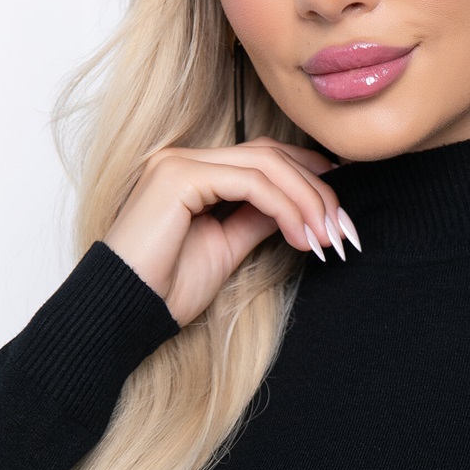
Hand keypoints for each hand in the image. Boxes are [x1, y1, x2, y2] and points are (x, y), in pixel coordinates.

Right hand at [102, 137, 355, 325]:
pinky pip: (251, 183)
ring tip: (329, 238)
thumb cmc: (166, 289)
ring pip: (266, 165)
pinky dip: (286, 208)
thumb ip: (257, 220)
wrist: (126, 313)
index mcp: (192, 172)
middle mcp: (184, 158)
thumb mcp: (226, 249)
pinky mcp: (179, 176)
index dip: (307, 176)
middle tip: (343, 230)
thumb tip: (297, 210)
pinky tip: (302, 236)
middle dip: (317, 191)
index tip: (339, 208)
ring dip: (308, 201)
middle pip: (270, 156)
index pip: (262, 157)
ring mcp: (179, 163)